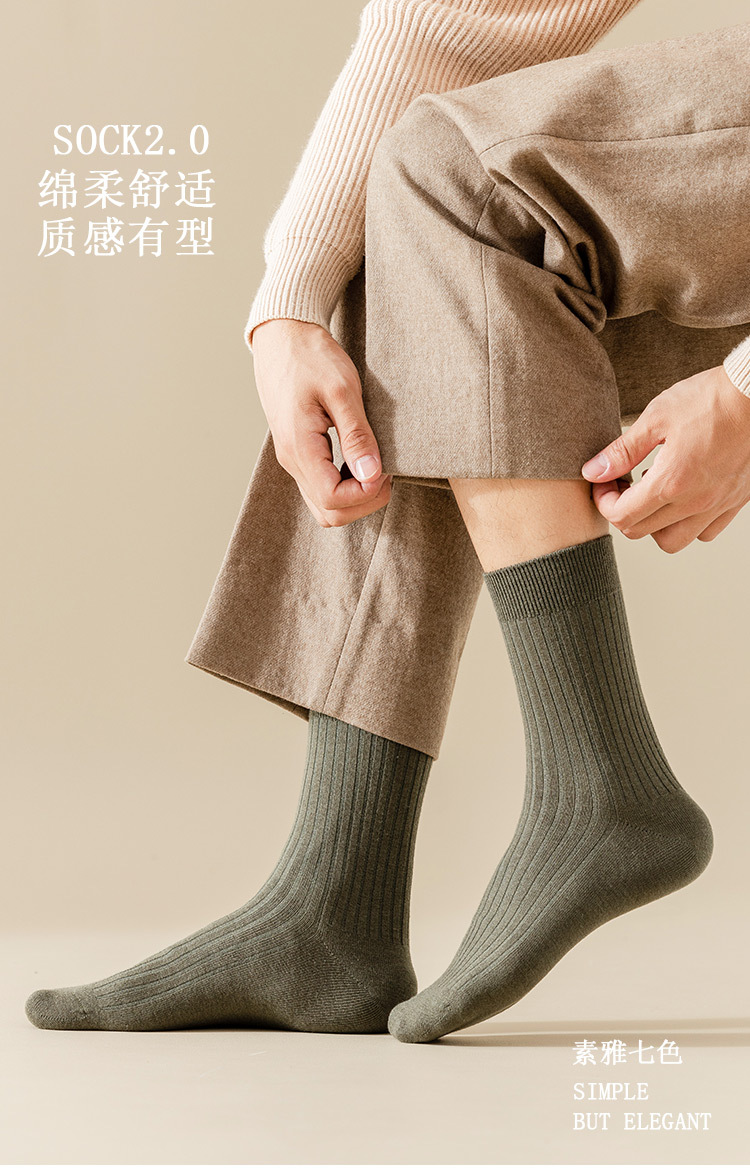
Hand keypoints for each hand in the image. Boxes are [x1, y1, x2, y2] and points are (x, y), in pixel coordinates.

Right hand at [251, 319, 390, 526]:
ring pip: (323, 505)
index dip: (366, 494)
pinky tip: (360, 461)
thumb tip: (371, 475)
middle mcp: (292, 461)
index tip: (386, 468)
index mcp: (300, 448)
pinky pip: (320, 487)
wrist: (282, 336)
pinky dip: (344, 486)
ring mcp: (293, 459)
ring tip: (374, 466)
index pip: (333, 499)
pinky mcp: (298, 452)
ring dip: (354, 497)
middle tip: (386, 471)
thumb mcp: (342, 391)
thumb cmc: (311, 357)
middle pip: (329, 513)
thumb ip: (357, 436)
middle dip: (364, 501)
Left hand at [580, 365, 749, 552]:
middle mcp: (695, 502)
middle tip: (622, 485)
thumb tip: (593, 471)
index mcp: (671, 482)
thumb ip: (622, 451)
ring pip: (674, 541)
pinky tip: (683, 496)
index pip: (622, 516)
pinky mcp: (735, 502)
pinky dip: (687, 523)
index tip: (604, 481)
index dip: (603, 501)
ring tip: (654, 492)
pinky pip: (705, 532)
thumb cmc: (710, 399)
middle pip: (641, 532)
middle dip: (622, 511)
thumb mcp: (656, 418)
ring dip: (654, 524)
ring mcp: (717, 505)